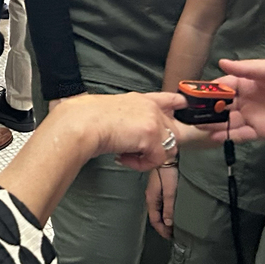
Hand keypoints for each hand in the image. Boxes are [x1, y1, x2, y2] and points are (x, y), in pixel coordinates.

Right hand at [47, 92, 185, 170]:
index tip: (181, 104)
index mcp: (140, 100)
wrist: (82, 123)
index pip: (166, 98)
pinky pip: (157, 159)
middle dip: (158, 147)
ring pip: (168, 148)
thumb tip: (132, 135)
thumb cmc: (87, 119)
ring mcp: (153, 121)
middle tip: (136, 152)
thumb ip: (128, 118)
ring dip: (149, 157)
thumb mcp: (112, 112)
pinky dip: (140, 165)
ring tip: (127, 156)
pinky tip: (123, 158)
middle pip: (172, 132)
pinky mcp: (152, 137)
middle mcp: (150, 107)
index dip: (176, 103)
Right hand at [146, 167, 177, 238]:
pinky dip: (165, 211)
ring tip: (173, 225)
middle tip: (173, 234)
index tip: (170, 237)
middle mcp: (151, 196)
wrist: (166, 153)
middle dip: (163, 226)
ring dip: (164, 219)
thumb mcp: (169, 191)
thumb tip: (167, 223)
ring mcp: (154, 191)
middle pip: (155, 216)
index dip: (161, 230)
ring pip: (158, 210)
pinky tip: (172, 211)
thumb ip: (168, 207)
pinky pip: (161, 203)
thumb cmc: (168, 170)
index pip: (154, 220)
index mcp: (152, 199)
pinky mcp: (159, 186)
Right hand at [196, 59, 264, 143]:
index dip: (208, 89)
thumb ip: (247, 68)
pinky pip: (239, 135)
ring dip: (212, 123)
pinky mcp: (260, 132)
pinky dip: (226, 136)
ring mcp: (252, 116)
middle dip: (205, 108)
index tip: (193, 92)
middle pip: (220, 105)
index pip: (222, 85)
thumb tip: (222, 63)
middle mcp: (246, 100)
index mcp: (248, 82)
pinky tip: (214, 136)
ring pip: (226, 121)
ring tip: (196, 125)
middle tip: (189, 112)